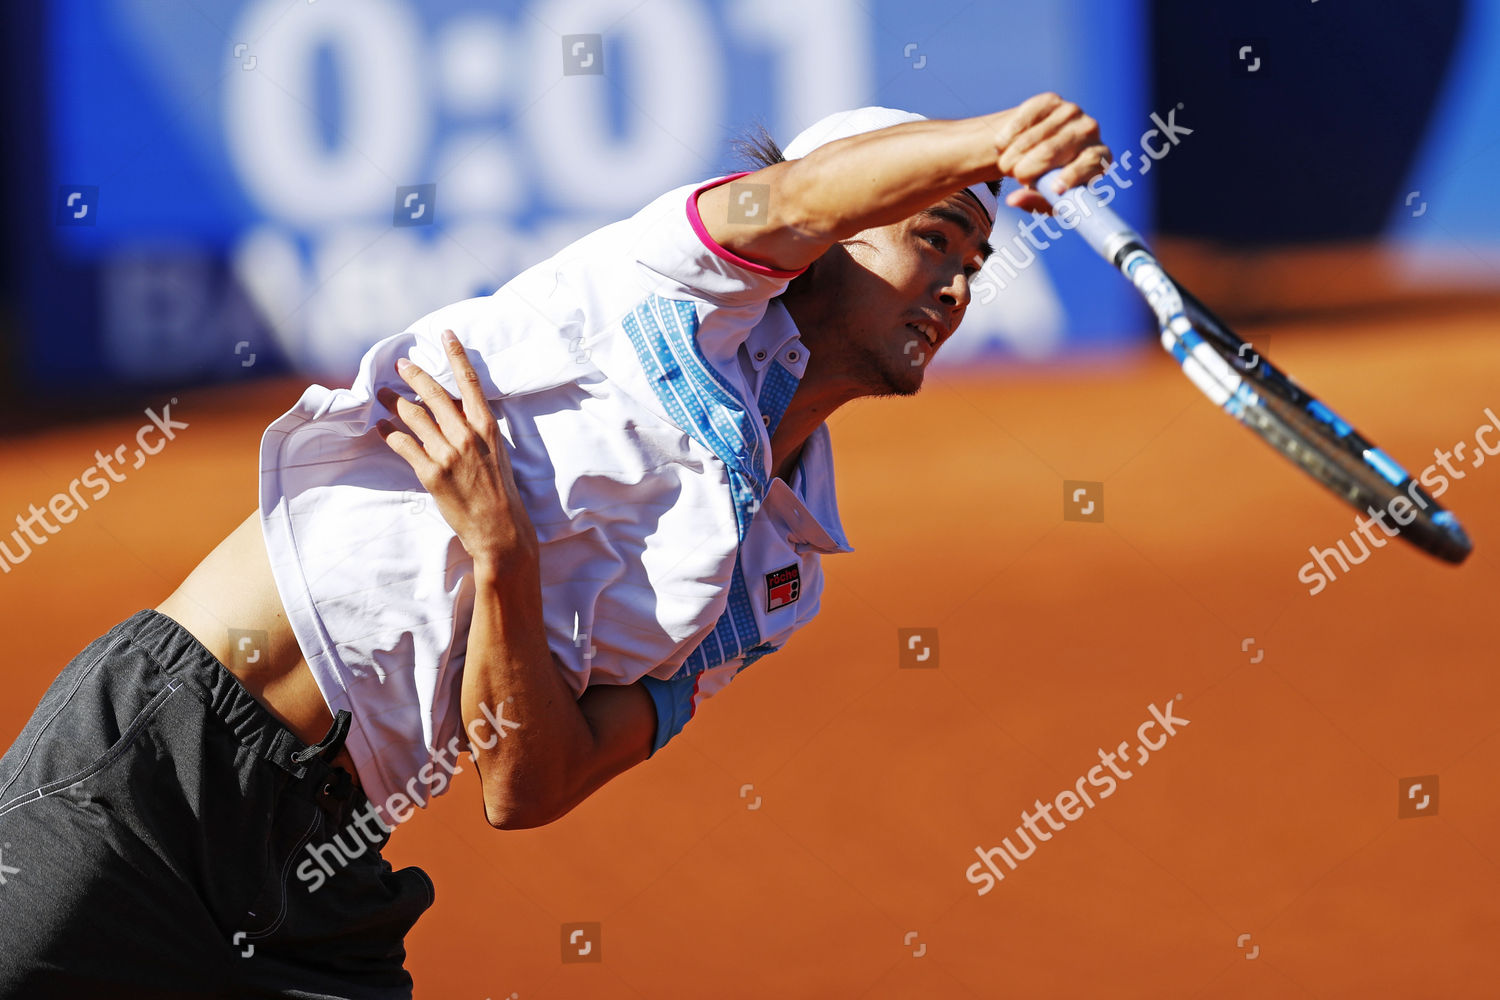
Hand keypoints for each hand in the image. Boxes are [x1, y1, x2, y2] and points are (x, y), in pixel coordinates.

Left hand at [376, 330, 537, 568]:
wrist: (500, 528)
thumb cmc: (500, 491)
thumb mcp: (496, 452)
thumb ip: (475, 428)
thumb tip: (452, 408)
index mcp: (486, 427)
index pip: (469, 381)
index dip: (456, 355)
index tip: (445, 334)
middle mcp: (466, 435)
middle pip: (433, 393)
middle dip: (412, 374)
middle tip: (399, 364)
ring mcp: (448, 453)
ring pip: (412, 415)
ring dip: (393, 401)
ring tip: (381, 394)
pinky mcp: (431, 473)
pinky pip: (402, 444)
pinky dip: (388, 432)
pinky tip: (381, 427)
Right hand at [992, 92, 1112, 213]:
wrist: (1039, 148)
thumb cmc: (1049, 180)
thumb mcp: (1046, 197)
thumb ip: (1033, 202)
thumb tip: (1013, 200)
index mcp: (1100, 158)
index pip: (1091, 162)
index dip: (1073, 175)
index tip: (1055, 189)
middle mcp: (1091, 130)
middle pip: (1052, 151)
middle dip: (1025, 168)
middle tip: (1015, 176)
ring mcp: (1071, 112)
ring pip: (1031, 139)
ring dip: (1011, 156)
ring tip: (1008, 165)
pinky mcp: (1050, 101)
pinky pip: (1020, 122)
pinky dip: (1006, 139)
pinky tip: (1004, 147)